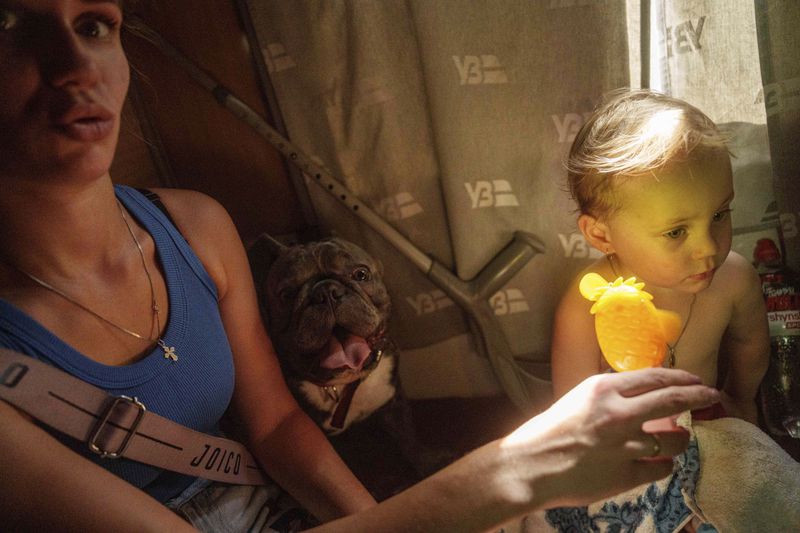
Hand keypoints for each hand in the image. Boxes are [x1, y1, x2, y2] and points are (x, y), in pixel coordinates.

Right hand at [503, 368, 718, 508]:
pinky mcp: (627, 474)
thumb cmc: (548, 431)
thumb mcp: (578, 399)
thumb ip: (609, 396)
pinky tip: (659, 463)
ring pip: (673, 440)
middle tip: (712, 396)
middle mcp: (619, 412)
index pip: (656, 378)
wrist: (531, 465)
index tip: (697, 381)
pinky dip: (663, 465)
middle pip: (674, 401)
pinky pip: (660, 468)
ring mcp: (626, 445)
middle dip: (699, 397)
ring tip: (679, 438)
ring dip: (681, 438)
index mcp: (604, 388)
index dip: (682, 379)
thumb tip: (639, 396)